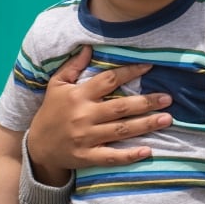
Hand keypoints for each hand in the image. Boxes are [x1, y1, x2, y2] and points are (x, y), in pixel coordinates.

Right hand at [26, 45, 172, 185]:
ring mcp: (86, 138)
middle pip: (120, 107)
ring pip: (121, 130)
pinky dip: (129, 155)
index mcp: (79, 95)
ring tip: (167, 119)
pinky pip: (111, 156)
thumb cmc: (51, 111)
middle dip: (146, 102)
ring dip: (145, 125)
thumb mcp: (57, 85)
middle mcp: (84, 116)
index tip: (150, 67)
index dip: (130, 72)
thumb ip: (73, 66)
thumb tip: (89, 47)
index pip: (109, 80)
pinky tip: (147, 151)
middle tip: (168, 98)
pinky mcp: (86, 157)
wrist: (37, 147)